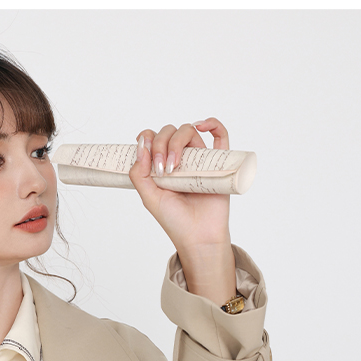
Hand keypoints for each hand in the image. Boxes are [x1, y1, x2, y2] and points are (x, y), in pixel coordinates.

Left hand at [129, 118, 236, 304]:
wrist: (198, 236)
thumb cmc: (174, 221)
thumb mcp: (149, 198)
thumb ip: (139, 174)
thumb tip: (141, 144)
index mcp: (162, 166)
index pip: (153, 139)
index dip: (149, 140)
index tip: (148, 159)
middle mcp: (180, 160)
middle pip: (170, 132)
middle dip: (162, 145)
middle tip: (162, 170)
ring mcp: (199, 160)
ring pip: (189, 131)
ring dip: (178, 141)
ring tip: (175, 167)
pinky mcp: (218, 163)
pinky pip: (220, 136)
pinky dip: (213, 124)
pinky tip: (203, 125)